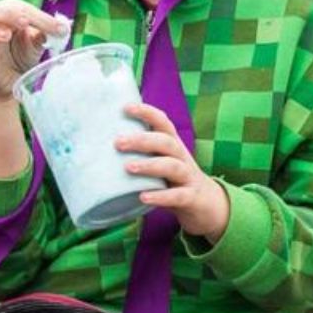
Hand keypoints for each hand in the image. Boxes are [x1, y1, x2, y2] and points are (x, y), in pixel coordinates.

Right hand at [0, 0, 69, 99]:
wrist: (11, 84)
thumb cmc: (21, 57)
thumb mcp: (36, 43)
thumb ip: (44, 32)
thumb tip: (62, 27)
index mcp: (2, 15)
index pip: (12, 6)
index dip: (34, 14)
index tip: (55, 28)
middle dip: (2, 12)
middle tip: (23, 23)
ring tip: (6, 36)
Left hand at [116, 103, 230, 241]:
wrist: (207, 204)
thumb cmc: (174, 180)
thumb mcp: (161, 162)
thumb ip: (142, 153)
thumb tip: (104, 147)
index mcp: (173, 146)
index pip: (163, 123)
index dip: (147, 113)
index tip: (126, 108)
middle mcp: (182, 158)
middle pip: (166, 142)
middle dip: (142, 140)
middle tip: (118, 142)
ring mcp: (188, 177)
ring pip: (173, 166)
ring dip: (150, 165)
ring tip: (128, 167)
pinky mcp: (191, 198)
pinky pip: (177, 196)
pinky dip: (161, 196)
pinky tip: (144, 197)